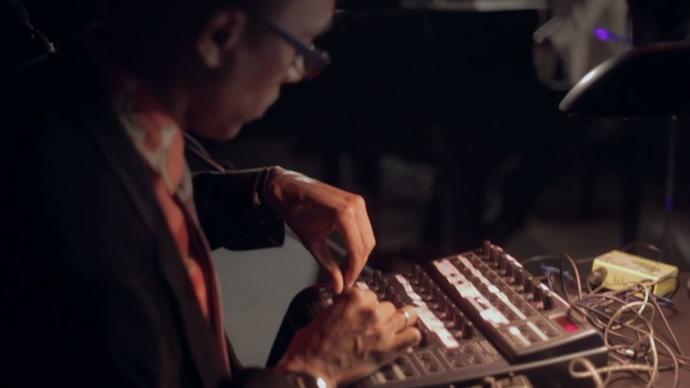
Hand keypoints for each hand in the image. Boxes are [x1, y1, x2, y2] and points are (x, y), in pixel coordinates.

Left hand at [264, 167, 374, 293]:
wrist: (289, 189)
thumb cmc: (296, 212)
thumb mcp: (312, 243)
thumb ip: (328, 266)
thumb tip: (338, 286)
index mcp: (344, 214)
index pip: (357, 250)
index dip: (353, 270)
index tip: (346, 283)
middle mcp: (356, 206)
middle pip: (367, 245)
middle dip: (358, 264)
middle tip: (346, 279)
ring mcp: (358, 202)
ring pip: (368, 237)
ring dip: (360, 255)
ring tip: (346, 269)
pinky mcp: (357, 203)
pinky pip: (364, 228)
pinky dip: (359, 243)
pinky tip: (348, 254)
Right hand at [276, 288, 420, 386]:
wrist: (311, 369)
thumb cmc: (311, 345)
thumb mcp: (324, 313)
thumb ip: (343, 305)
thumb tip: (352, 307)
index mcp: (354, 297)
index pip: (371, 294)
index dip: (367, 305)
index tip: (363, 313)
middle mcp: (371, 309)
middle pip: (387, 305)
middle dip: (381, 315)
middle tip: (372, 327)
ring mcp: (382, 328)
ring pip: (404, 316)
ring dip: (397, 323)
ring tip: (390, 332)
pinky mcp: (389, 348)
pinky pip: (413, 335)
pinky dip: (410, 336)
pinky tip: (404, 340)